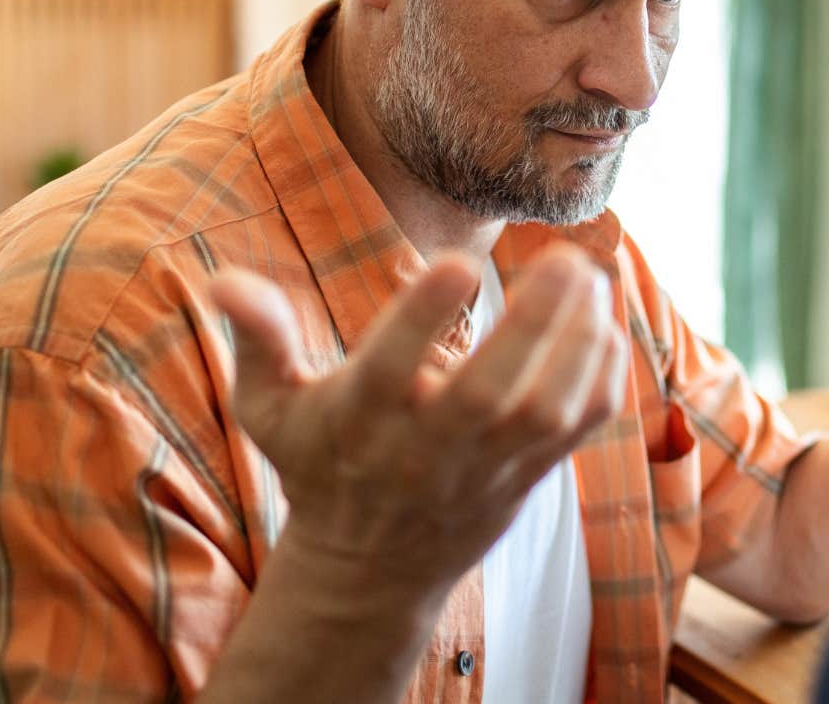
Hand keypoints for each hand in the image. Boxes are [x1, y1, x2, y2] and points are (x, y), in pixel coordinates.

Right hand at [209, 245, 627, 600]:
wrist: (371, 569)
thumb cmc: (322, 464)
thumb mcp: (271, 408)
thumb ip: (258, 340)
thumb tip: (224, 278)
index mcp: (360, 421)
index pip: (387, 371)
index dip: (421, 319)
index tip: (457, 262)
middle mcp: (427, 448)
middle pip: (487, 394)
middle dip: (531, 325)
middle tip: (563, 258)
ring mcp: (486, 468)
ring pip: (544, 412)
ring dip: (577, 344)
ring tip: (590, 277)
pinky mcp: (529, 478)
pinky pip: (578, 431)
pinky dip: (599, 378)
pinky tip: (604, 322)